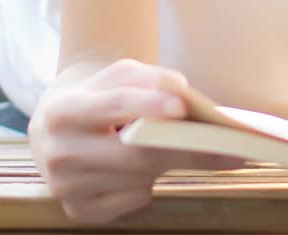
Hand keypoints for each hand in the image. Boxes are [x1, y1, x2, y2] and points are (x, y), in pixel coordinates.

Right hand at [28, 57, 240, 222]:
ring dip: (166, 164)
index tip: (183, 106)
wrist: (59, 123)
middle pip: (133, 155)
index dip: (147, 105)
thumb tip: (183, 96)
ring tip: (182, 148)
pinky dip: (147, 185)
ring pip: (138, 180)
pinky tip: (139, 170)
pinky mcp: (80, 211)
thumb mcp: (117, 75)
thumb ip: (148, 78)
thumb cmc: (98, 95)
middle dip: (184, 149)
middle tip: (230, 148)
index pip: (111, 106)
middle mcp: (58, 152)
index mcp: (63, 110)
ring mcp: (66, 187)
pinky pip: (133, 201)